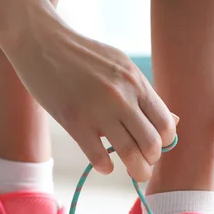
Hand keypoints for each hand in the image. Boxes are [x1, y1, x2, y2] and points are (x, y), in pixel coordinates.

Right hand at [3, 10, 177, 181]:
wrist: (41, 42)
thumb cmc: (83, 57)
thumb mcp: (122, 67)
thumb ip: (146, 95)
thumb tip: (173, 121)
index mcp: (136, 82)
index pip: (165, 124)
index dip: (164, 142)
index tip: (153, 146)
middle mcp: (121, 97)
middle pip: (151, 143)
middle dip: (151, 160)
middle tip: (143, 163)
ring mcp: (97, 110)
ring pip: (129, 154)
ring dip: (136, 170)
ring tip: (134, 172)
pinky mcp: (74, 121)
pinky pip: (99, 157)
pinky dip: (106, 167)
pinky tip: (105, 164)